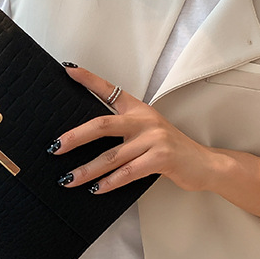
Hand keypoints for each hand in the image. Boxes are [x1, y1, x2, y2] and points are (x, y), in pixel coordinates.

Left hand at [51, 64, 213, 193]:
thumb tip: (85, 139)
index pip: (110, 90)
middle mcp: (145, 120)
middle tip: (55, 148)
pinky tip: (97, 189)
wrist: (204, 164)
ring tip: (68, 180)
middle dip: (75, 138)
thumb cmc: (169, 150)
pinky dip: (110, 183)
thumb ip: (123, 131)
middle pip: (102, 126)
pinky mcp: (161, 158)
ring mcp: (154, 139)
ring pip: (111, 156)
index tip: (68, 69)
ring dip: (87, 170)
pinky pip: (128, 172)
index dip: (89, 79)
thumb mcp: (147, 132)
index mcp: (138, 110)